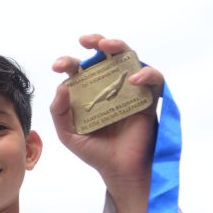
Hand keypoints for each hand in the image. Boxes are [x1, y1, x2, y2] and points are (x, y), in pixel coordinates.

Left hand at [50, 34, 162, 185]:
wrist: (120, 170)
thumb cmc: (95, 152)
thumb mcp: (68, 134)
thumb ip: (59, 111)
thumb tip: (63, 85)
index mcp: (89, 92)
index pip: (79, 69)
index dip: (68, 61)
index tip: (58, 66)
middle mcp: (110, 86)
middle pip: (105, 55)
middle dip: (96, 41)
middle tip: (86, 41)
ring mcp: (129, 90)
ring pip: (129, 58)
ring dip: (119, 47)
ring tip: (107, 47)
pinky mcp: (148, 99)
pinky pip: (153, 79)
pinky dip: (146, 74)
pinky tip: (133, 80)